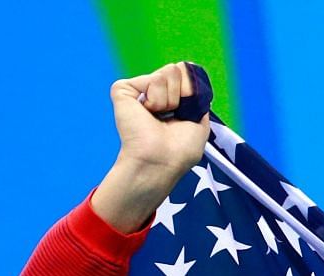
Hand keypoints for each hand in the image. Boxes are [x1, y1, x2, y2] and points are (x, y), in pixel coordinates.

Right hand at [92, 63, 211, 233]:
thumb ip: (197, 95)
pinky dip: (157, 97)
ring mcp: (138, 91)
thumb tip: (185, 67)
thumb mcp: (200, 120)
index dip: (192, 92)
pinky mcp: (123, 90)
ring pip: (166, 74)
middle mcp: (153, 94)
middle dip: (182, 94)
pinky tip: (149, 112)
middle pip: (177, 71)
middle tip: (172, 116)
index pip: (185, 76)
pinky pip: (151, 79)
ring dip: (171, 99)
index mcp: (170, 101)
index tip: (186, 113)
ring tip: (159, 117)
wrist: (162, 160)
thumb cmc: (181, 149)